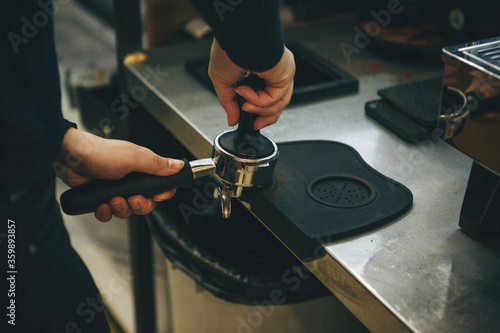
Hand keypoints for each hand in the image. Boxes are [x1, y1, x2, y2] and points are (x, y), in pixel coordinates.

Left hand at [57, 128, 183, 221]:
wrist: (69, 158)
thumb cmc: (100, 153)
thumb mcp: (134, 158)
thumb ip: (157, 165)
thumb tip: (178, 166)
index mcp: (143, 168)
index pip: (161, 187)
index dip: (161, 195)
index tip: (156, 196)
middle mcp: (131, 180)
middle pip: (146, 203)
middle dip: (140, 205)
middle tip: (132, 199)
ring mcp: (116, 189)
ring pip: (127, 210)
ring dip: (121, 209)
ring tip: (113, 200)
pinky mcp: (101, 198)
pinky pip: (109, 214)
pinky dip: (105, 213)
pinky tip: (101, 205)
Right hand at [208, 38, 294, 129]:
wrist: (237, 39)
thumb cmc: (228, 49)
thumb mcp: (222, 81)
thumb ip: (228, 103)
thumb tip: (232, 120)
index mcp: (259, 68)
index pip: (266, 95)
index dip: (259, 111)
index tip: (250, 121)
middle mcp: (273, 70)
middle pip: (277, 103)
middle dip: (265, 117)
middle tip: (255, 123)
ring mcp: (281, 72)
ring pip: (278, 103)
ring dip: (258, 109)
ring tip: (244, 104)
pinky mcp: (285, 74)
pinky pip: (274, 98)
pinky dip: (258, 100)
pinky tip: (245, 92)